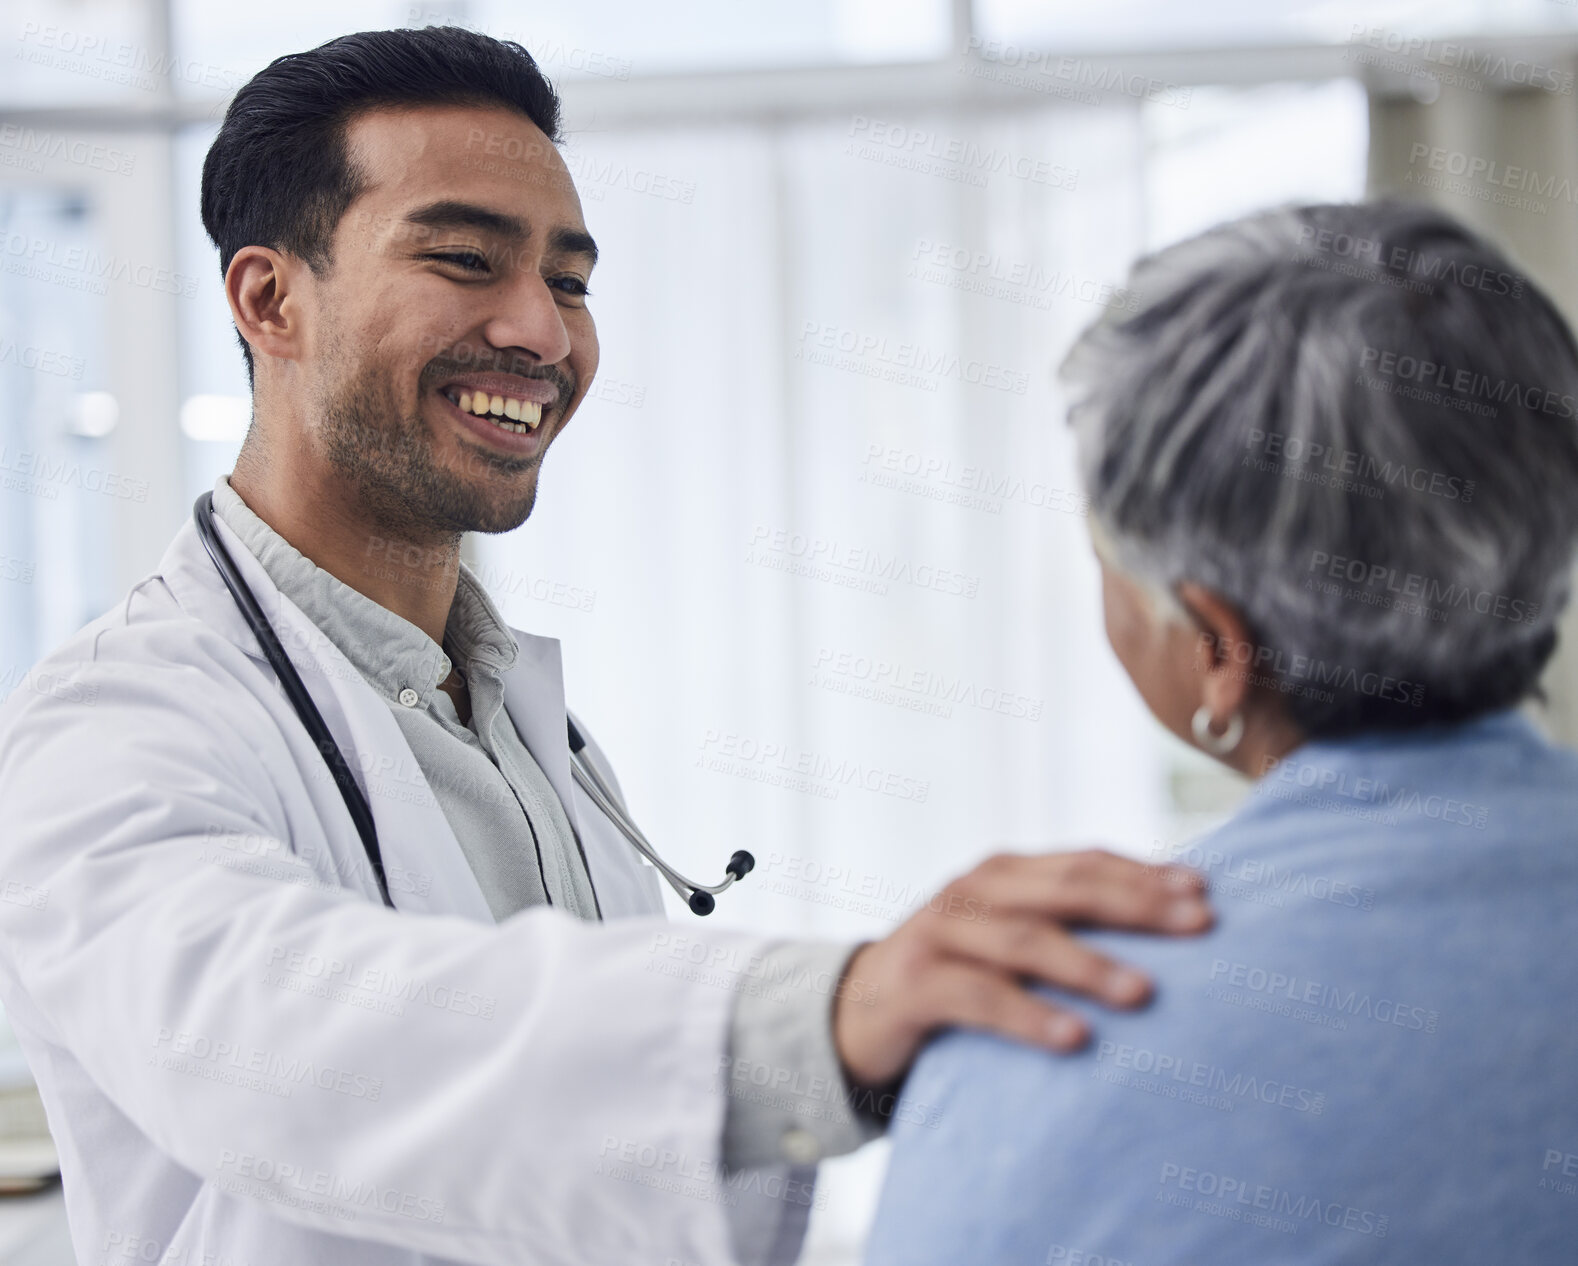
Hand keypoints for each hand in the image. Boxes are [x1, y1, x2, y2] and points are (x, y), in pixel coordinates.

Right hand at [831, 849, 1211, 1088]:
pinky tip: (1076, 1039)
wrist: (856, 1010)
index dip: (1144, 873)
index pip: (1084, 862)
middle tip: (1199, 925)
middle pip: (1066, 889)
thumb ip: (1062, 926)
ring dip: (1089, 966)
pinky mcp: (916, 981)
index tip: (1204, 892)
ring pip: (1025, 940)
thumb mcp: (1004, 938)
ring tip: (1145, 993)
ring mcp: (941, 931)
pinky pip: (981, 997)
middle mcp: (973, 890)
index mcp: (1004, 873)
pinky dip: (1031, 1017)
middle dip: (1137, 905)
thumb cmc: (956, 975)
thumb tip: (1165, 929)